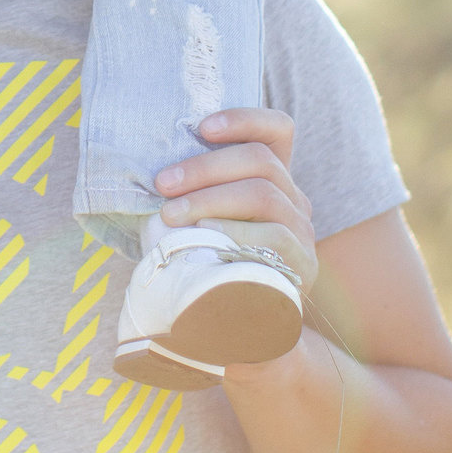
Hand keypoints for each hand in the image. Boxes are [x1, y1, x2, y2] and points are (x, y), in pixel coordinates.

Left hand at [153, 107, 317, 285]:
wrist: (237, 333)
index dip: (244, 119)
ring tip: (170, 215)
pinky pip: (273, 237)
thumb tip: (149, 169)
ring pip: (263, 194)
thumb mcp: (199, 220)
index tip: (202, 127)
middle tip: (163, 183)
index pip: (277, 130)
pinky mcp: (302, 266)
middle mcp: (294, 200)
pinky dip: (233, 231)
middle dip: (205, 167)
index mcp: (272, 180)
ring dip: (209, 199)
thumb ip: (191, 193)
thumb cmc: (205, 265)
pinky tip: (203, 235)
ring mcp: (302, 232)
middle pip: (261, 160)